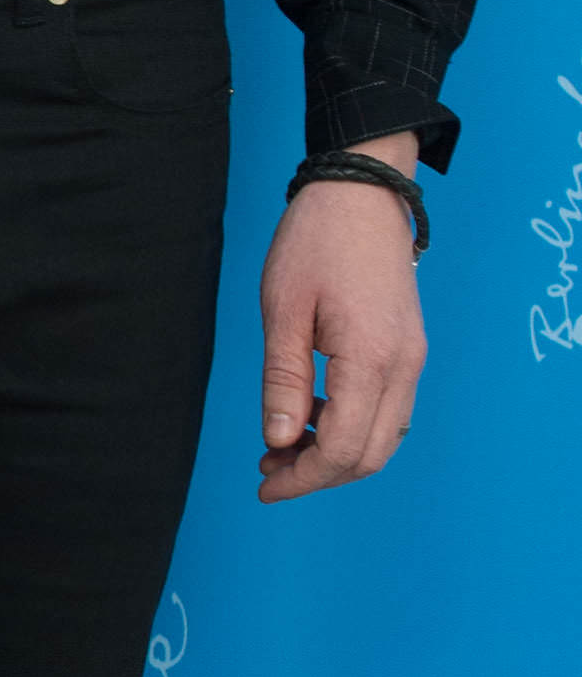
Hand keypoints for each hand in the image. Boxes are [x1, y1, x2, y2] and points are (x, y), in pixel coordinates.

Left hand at [257, 138, 425, 500]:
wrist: (362, 192)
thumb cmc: (316, 241)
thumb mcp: (283, 310)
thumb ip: (284, 382)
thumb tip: (279, 442)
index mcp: (372, 358)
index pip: (344, 448)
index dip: (303, 477)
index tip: (264, 484)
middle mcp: (404, 365)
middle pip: (371, 454)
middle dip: (319, 474)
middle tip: (267, 469)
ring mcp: (412, 358)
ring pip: (384, 437)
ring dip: (336, 453)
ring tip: (282, 445)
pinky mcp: (408, 348)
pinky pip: (388, 409)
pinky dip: (352, 426)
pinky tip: (311, 414)